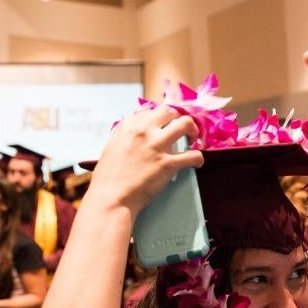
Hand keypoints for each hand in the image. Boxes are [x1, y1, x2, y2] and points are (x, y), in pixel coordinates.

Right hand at [80, 105, 202, 220]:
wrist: (111, 197)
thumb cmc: (109, 177)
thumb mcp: (112, 147)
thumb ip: (125, 135)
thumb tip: (134, 131)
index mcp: (128, 126)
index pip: (151, 111)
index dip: (162, 118)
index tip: (166, 126)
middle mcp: (143, 131)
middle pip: (170, 111)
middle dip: (180, 118)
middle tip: (184, 130)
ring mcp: (156, 145)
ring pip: (185, 124)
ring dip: (194, 131)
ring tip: (194, 141)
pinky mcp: (167, 163)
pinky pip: (193, 155)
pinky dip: (199, 158)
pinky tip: (196, 163)